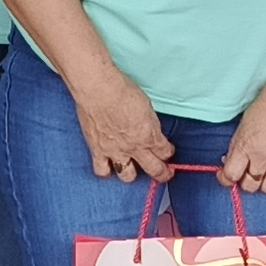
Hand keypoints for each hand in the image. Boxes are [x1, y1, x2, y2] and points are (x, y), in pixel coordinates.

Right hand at [72, 66, 172, 182]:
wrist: (98, 89)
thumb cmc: (122, 91)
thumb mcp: (147, 106)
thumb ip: (150, 123)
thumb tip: (151, 130)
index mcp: (149, 135)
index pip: (165, 152)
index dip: (168, 152)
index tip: (167, 150)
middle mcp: (134, 148)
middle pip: (154, 169)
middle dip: (162, 173)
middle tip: (164, 173)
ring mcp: (115, 152)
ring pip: (128, 176)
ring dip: (132, 173)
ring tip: (132, 168)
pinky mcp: (97, 151)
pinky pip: (102, 171)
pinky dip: (106, 170)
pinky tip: (108, 166)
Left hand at [222, 80, 265, 197]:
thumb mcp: (244, 123)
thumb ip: (238, 145)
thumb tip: (232, 160)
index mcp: (245, 145)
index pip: (231, 175)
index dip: (225, 179)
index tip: (226, 176)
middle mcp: (262, 156)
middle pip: (249, 185)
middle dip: (245, 182)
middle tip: (247, 174)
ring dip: (265, 185)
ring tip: (265, 177)